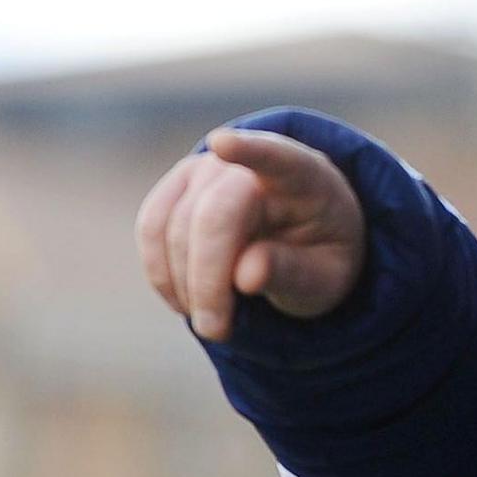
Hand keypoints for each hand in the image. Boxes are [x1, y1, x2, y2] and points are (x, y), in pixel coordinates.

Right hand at [134, 128, 366, 340]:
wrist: (302, 238)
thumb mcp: (325, 278)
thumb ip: (291, 272)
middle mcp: (249, 164)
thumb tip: (244, 276)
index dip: (250, 151)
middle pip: (212, 216)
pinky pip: (150, 228)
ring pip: (172, 225)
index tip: (223, 144)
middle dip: (206, 279)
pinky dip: (161, 272)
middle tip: (215, 332)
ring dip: (183, 282)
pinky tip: (186, 302)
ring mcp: (207, 168)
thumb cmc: (320, 256)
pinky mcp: (177, 186)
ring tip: (212, 322)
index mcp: (305, 176)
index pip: (278, 158)